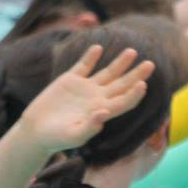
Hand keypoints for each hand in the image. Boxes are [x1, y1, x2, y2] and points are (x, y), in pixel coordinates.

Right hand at [20, 45, 153, 154]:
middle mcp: (97, 99)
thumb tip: (104, 113)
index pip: (123, 102)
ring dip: (120, 63)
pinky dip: (90, 57)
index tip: (143, 85)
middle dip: (136, 75)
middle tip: (151, 64)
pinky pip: (84, 66)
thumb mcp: (73, 136)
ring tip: (132, 51)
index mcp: (101, 112)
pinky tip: (98, 48)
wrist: (37, 130)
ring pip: (107, 72)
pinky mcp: (70, 80)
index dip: (134, 95)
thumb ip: (89, 127)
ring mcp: (85, 88)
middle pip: (121, 85)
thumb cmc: (56, 138)